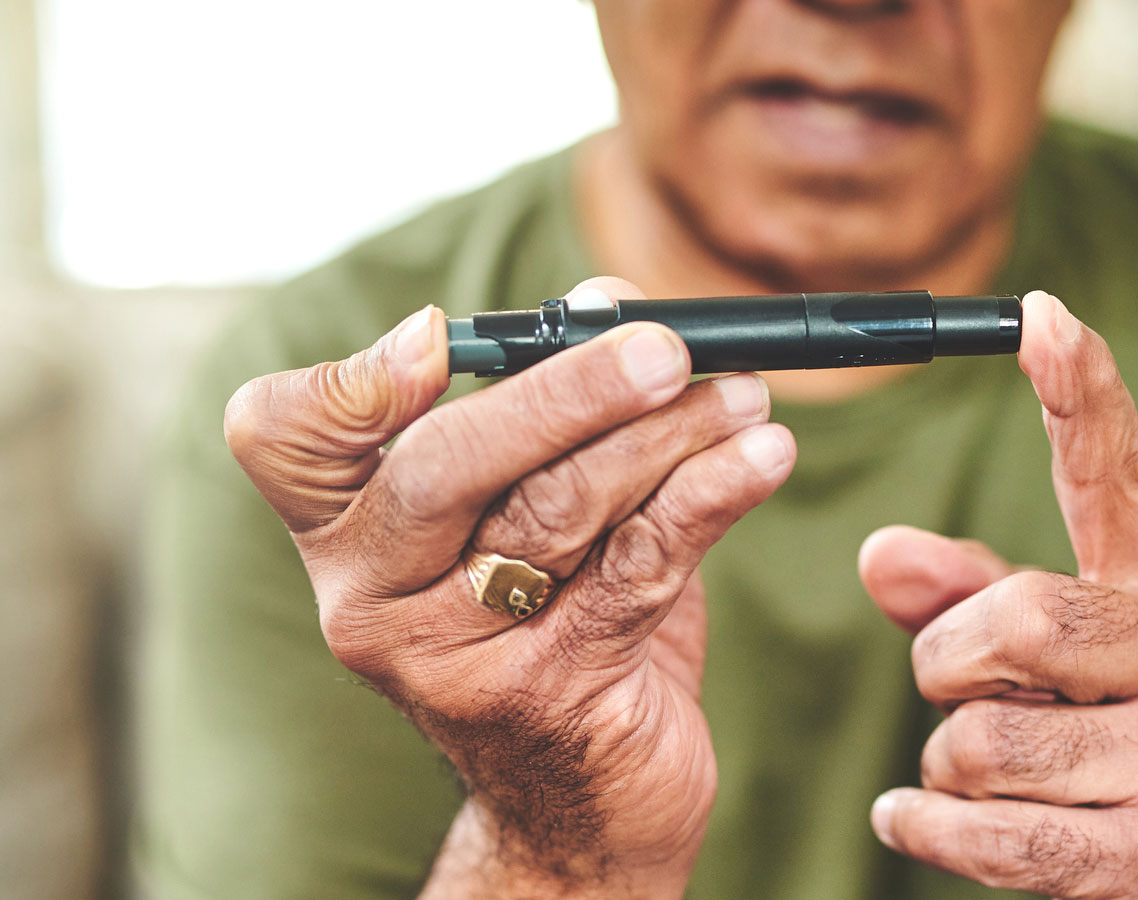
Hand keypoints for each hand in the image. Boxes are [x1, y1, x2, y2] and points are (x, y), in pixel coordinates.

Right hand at [224, 278, 794, 898]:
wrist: (579, 805)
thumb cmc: (552, 626)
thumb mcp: (531, 513)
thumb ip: (554, 410)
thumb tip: (608, 304)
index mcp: (343, 528)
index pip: (288, 433)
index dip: (355, 380)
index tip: (441, 335)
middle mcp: (372, 592)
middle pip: (447, 462)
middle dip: (568, 391)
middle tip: (666, 348)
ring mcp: (450, 654)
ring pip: (557, 510)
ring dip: (669, 436)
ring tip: (743, 396)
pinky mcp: (547, 692)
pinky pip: (638, 568)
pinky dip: (709, 497)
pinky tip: (760, 457)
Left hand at [858, 292, 1137, 897]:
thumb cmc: (1119, 720)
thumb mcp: (1056, 641)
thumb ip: (965, 587)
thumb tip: (880, 554)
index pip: (1120, 471)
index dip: (1080, 391)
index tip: (1040, 313)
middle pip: (1016, 618)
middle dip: (948, 661)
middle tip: (963, 685)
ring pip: (982, 738)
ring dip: (948, 758)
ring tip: (992, 768)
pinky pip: (988, 835)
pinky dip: (928, 828)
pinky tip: (917, 817)